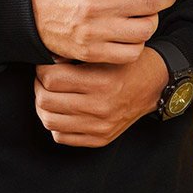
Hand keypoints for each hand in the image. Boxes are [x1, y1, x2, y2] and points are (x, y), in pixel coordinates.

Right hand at [31, 0, 192, 63]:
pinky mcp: (90, 52)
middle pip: (150, 4)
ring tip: (143, 12)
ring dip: (152, 20)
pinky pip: (129, 52)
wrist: (25, 9)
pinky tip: (131, 31)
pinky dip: (137, 42)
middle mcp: (96, 4)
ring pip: (144, 30)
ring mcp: (93, 31)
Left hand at [34, 49, 169, 146]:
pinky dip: (55, 123)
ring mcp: (99, 126)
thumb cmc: (128, 65)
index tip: (44, 65)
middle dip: (38, 86)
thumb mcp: (105, 53)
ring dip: (43, 106)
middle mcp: (99, 107)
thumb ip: (76, 56)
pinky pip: (61, 136)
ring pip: (49, 121)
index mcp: (100, 82)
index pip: (51, 79)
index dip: (41, 69)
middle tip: (43, 79)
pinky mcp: (99, 138)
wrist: (153, 86)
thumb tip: (46, 60)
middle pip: (46, 101)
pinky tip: (60, 111)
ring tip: (48, 95)